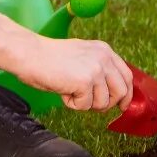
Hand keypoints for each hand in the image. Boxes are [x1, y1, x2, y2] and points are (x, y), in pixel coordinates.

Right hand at [11, 37, 132, 111]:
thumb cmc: (49, 59)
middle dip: (107, 103)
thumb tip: (113, 93)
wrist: (30, 54)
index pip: (127, 76)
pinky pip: (85, 106)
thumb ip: (98, 69)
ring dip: (85, 103)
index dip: (126, 94)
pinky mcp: (85, 81)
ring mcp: (96, 69)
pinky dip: (72, 104)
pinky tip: (63, 91)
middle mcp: (104, 58)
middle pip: (121, 91)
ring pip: (103, 102)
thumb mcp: (82, 57)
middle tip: (91, 104)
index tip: (122, 105)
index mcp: (104, 50)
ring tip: (70, 91)